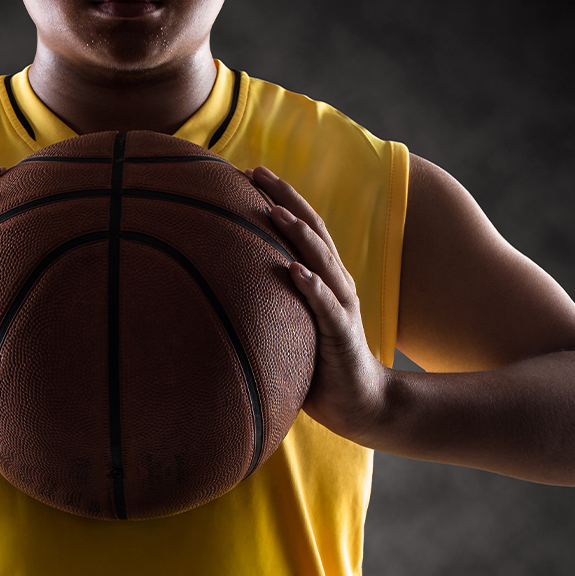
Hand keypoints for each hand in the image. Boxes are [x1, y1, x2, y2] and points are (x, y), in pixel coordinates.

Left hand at [247, 165, 388, 441]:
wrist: (360, 404)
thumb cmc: (317, 367)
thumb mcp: (286, 328)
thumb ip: (264, 306)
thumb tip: (214, 295)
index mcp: (320, 278)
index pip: (299, 228)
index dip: (277, 198)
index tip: (244, 173)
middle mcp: (333, 283)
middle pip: (311, 230)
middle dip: (284, 198)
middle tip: (255, 171)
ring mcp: (340, 306)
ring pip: (320, 260)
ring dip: (297, 233)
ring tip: (273, 210)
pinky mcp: (341, 334)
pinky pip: (327, 307)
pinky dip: (311, 286)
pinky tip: (294, 271)